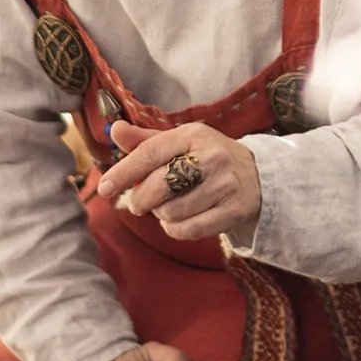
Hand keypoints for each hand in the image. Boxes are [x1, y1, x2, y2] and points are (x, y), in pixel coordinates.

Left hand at [97, 122, 261, 247]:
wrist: (257, 177)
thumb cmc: (207, 158)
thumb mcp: (180, 142)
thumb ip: (146, 140)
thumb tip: (114, 131)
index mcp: (193, 135)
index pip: (149, 153)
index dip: (122, 173)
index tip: (103, 188)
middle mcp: (211, 157)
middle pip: (158, 187)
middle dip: (141, 200)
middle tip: (142, 202)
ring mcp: (224, 185)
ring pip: (171, 212)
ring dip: (161, 215)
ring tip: (168, 206)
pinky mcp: (233, 211)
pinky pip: (188, 230)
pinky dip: (175, 229)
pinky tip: (179, 220)